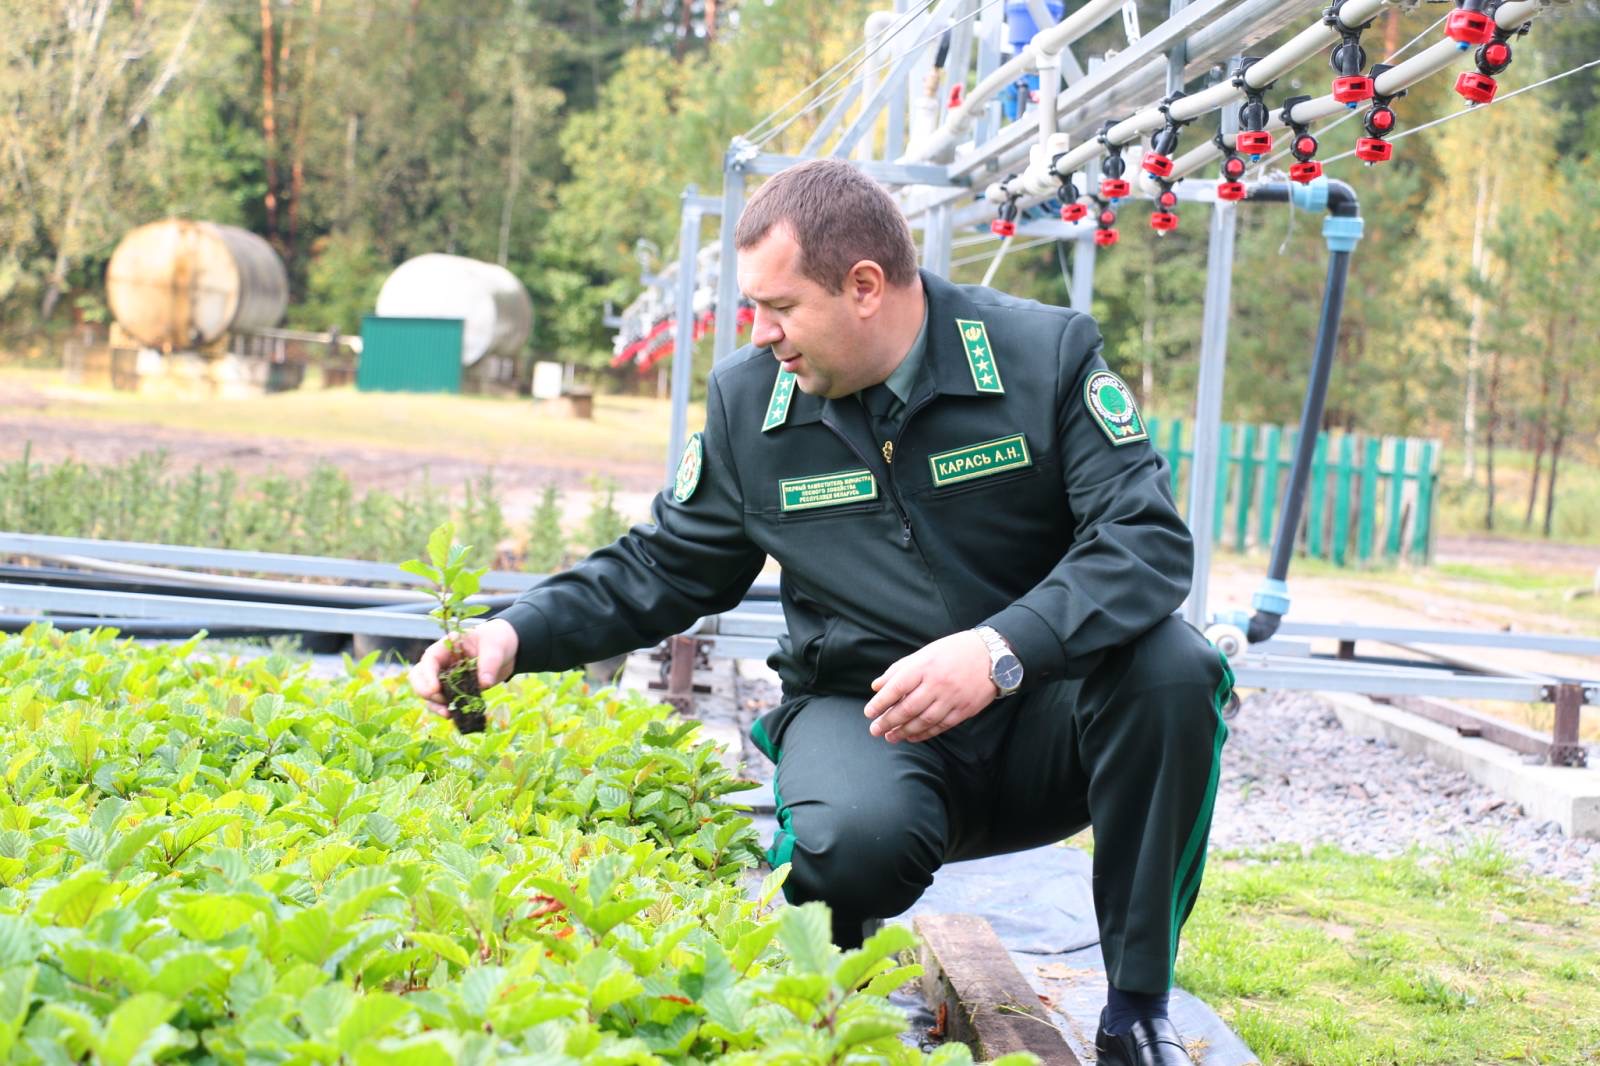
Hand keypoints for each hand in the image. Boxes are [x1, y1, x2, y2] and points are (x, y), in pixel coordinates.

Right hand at [409, 617, 518, 717]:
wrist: (507, 650)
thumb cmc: (498, 640)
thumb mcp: (496, 646)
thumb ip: (490, 662)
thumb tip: (484, 683)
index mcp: (447, 647)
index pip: (429, 660)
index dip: (427, 675)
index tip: (435, 689)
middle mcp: (442, 662)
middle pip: (419, 676)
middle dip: (424, 690)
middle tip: (440, 700)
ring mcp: (446, 677)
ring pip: (428, 692)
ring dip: (433, 704)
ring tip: (448, 713)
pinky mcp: (455, 690)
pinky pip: (443, 701)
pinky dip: (445, 709)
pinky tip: (453, 716)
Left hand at [863, 630, 996, 743]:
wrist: (993, 656)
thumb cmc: (954, 651)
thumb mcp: (925, 653)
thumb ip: (899, 669)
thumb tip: (876, 686)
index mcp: (925, 666)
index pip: (897, 687)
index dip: (881, 702)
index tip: (869, 712)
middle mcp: (937, 683)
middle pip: (908, 708)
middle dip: (889, 721)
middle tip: (875, 730)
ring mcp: (952, 698)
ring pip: (923, 720)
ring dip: (904, 731)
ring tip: (890, 737)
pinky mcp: (964, 710)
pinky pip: (941, 726)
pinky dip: (924, 734)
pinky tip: (912, 737)